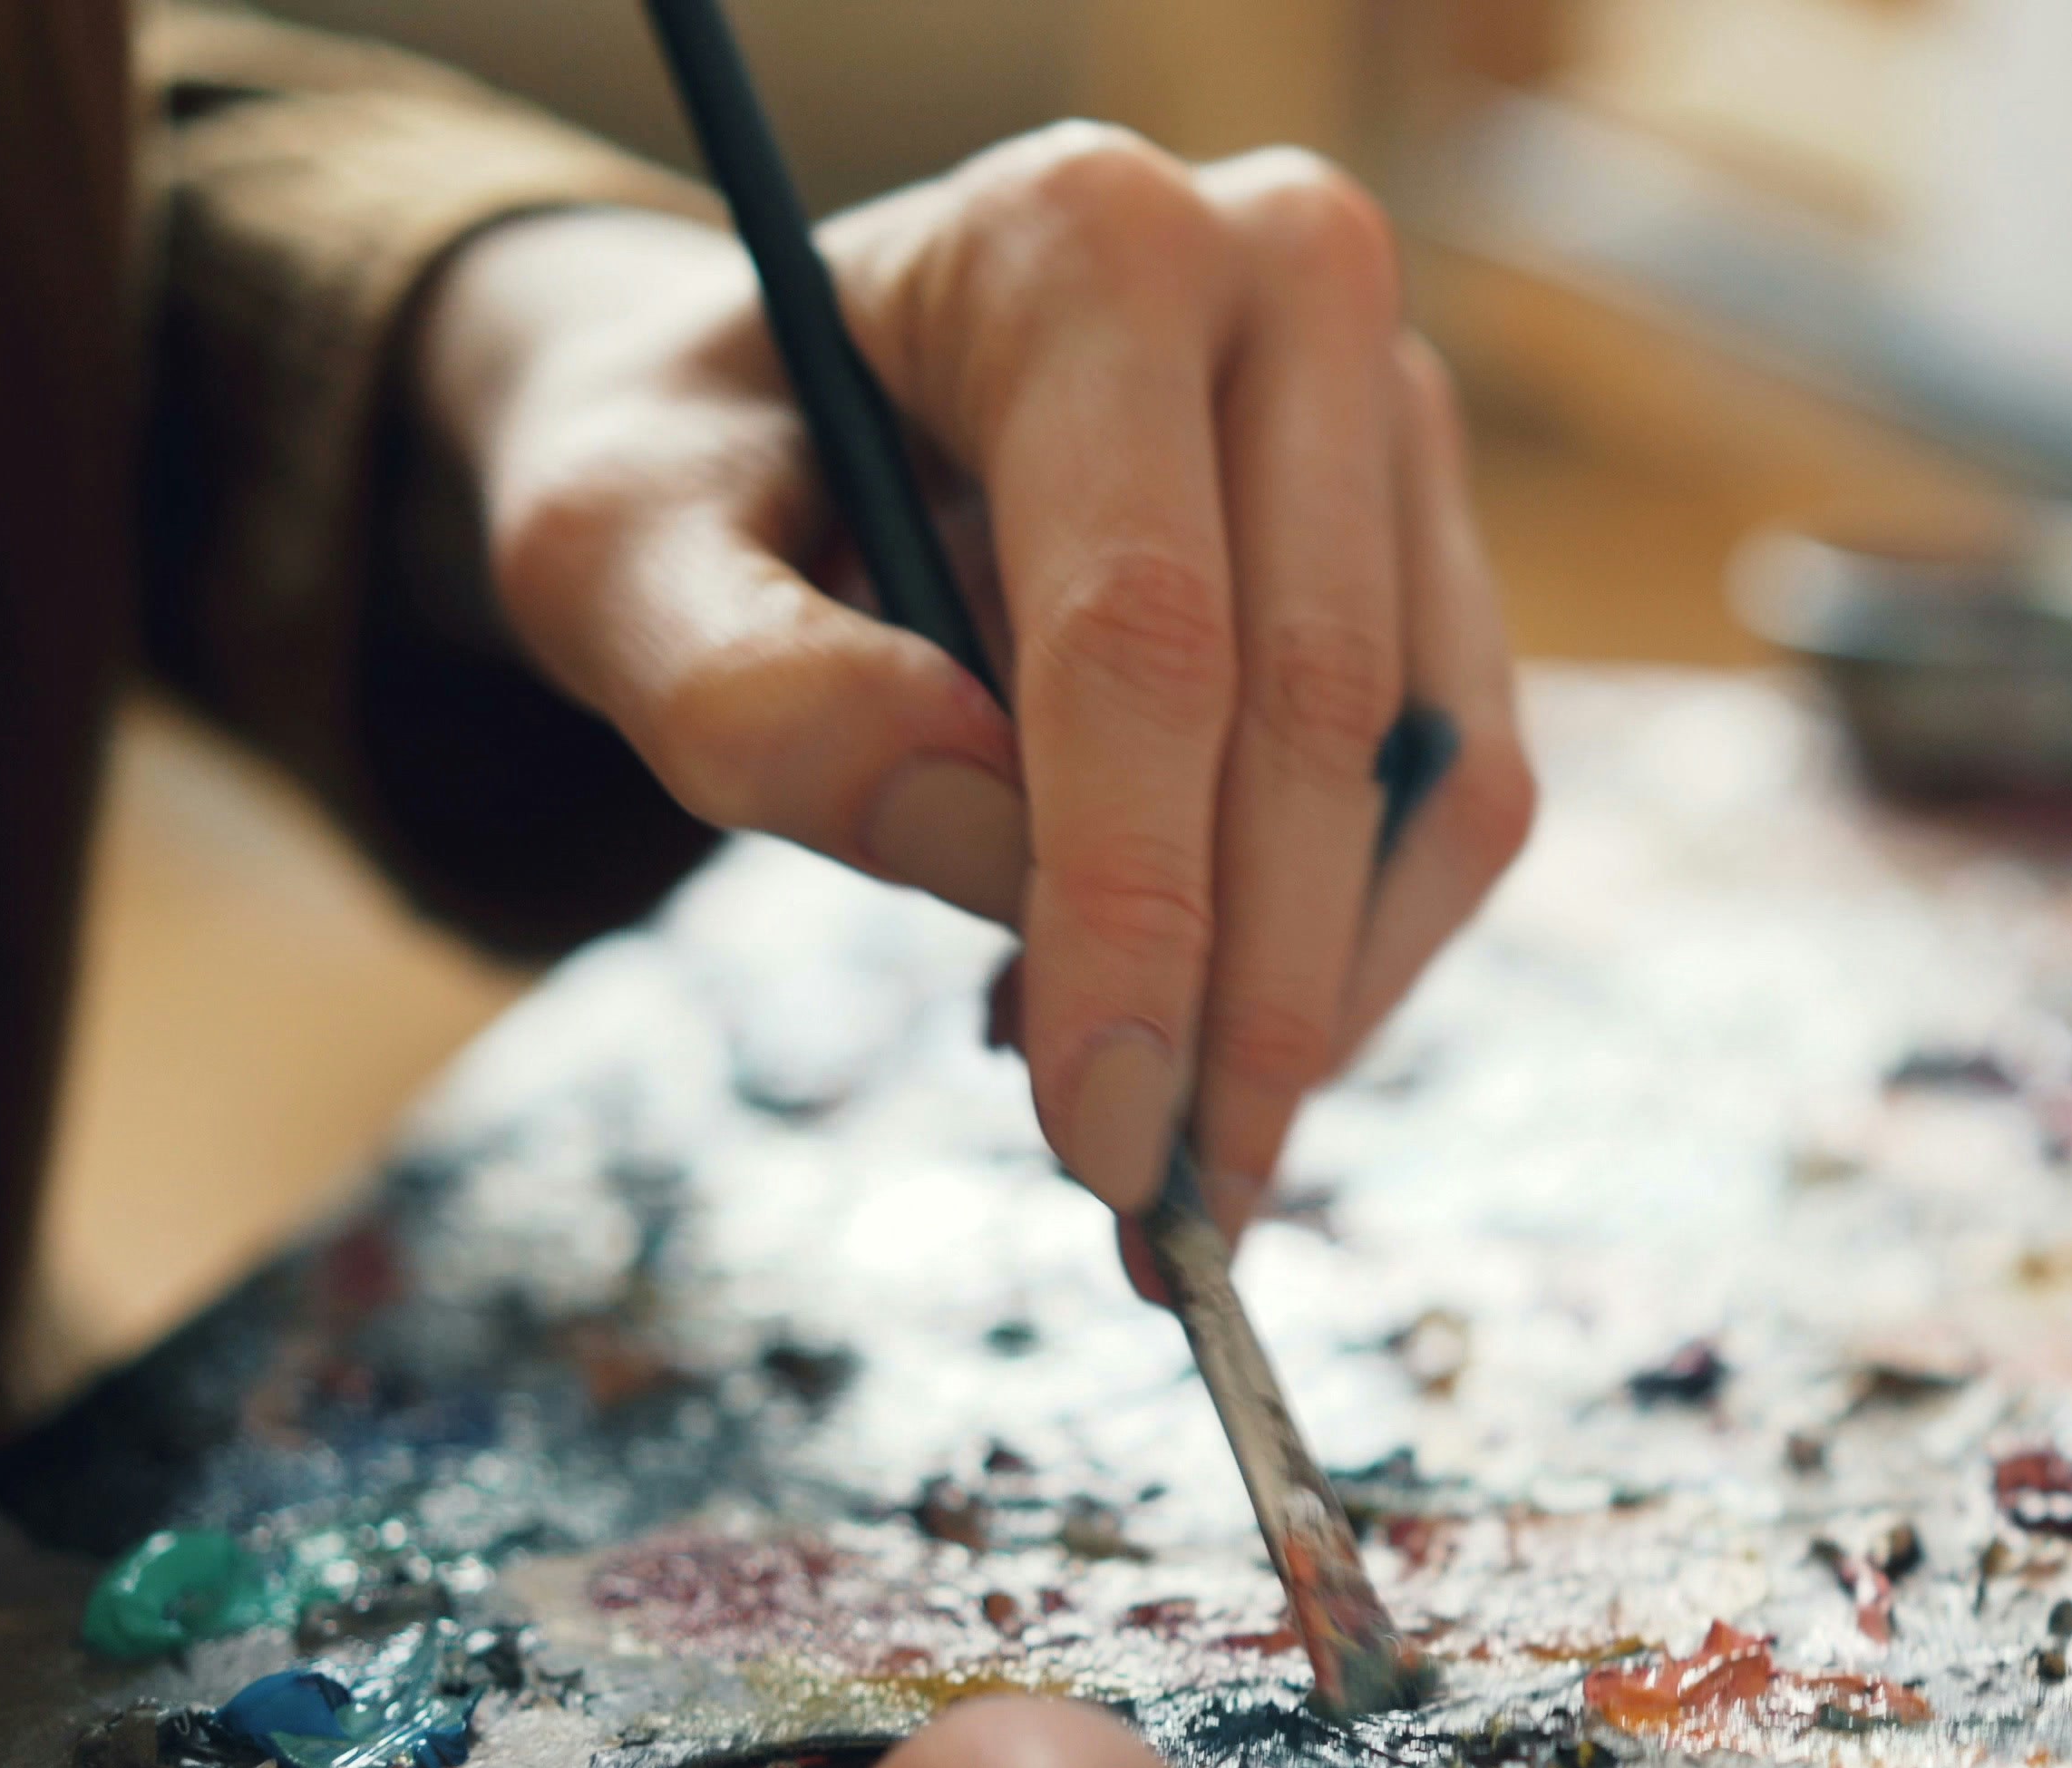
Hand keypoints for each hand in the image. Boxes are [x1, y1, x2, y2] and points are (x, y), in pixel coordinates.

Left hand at [417, 129, 1535, 1243]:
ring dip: (1315, 993)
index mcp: (1084, 246)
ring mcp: (1391, 408)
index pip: (1148, 628)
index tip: (1107, 1140)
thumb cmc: (696, 473)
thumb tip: (993, 846)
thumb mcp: (615, 557)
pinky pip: (1456, 785)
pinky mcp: (1433, 532)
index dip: (1137, 906)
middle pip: (1319, 708)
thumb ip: (752, 693)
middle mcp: (1289, 283)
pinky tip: (1191, 1009)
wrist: (777, 398)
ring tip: (1139, 1115)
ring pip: (1430, 767)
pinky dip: (1346, 945)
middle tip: (1170, 1218)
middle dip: (1252, 1003)